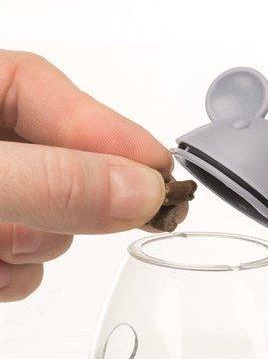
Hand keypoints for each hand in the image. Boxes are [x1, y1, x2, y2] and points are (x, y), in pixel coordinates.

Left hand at [0, 50, 184, 301]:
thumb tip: (139, 190)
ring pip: (47, 212)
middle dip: (78, 195)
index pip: (44, 88)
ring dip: (40, 240)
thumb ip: (53, 181)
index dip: (110, 129)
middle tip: (128, 213)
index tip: (161, 168)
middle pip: (57, 156)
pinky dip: (18, 270)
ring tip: (2, 249)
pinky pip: (23, 252)